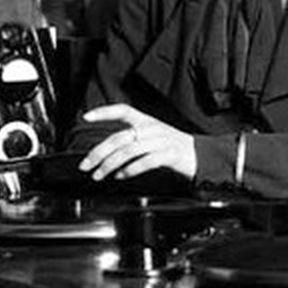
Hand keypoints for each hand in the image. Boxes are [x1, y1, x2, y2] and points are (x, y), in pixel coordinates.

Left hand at [77, 104, 196, 182]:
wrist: (202, 155)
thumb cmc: (173, 147)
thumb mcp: (153, 136)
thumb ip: (131, 139)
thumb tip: (104, 151)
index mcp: (147, 121)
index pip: (123, 110)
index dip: (104, 112)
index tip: (86, 117)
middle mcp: (153, 128)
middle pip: (120, 138)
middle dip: (98, 153)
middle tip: (85, 165)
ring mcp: (162, 141)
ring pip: (129, 151)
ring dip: (110, 165)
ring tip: (99, 175)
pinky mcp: (170, 155)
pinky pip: (145, 162)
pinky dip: (129, 170)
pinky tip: (121, 176)